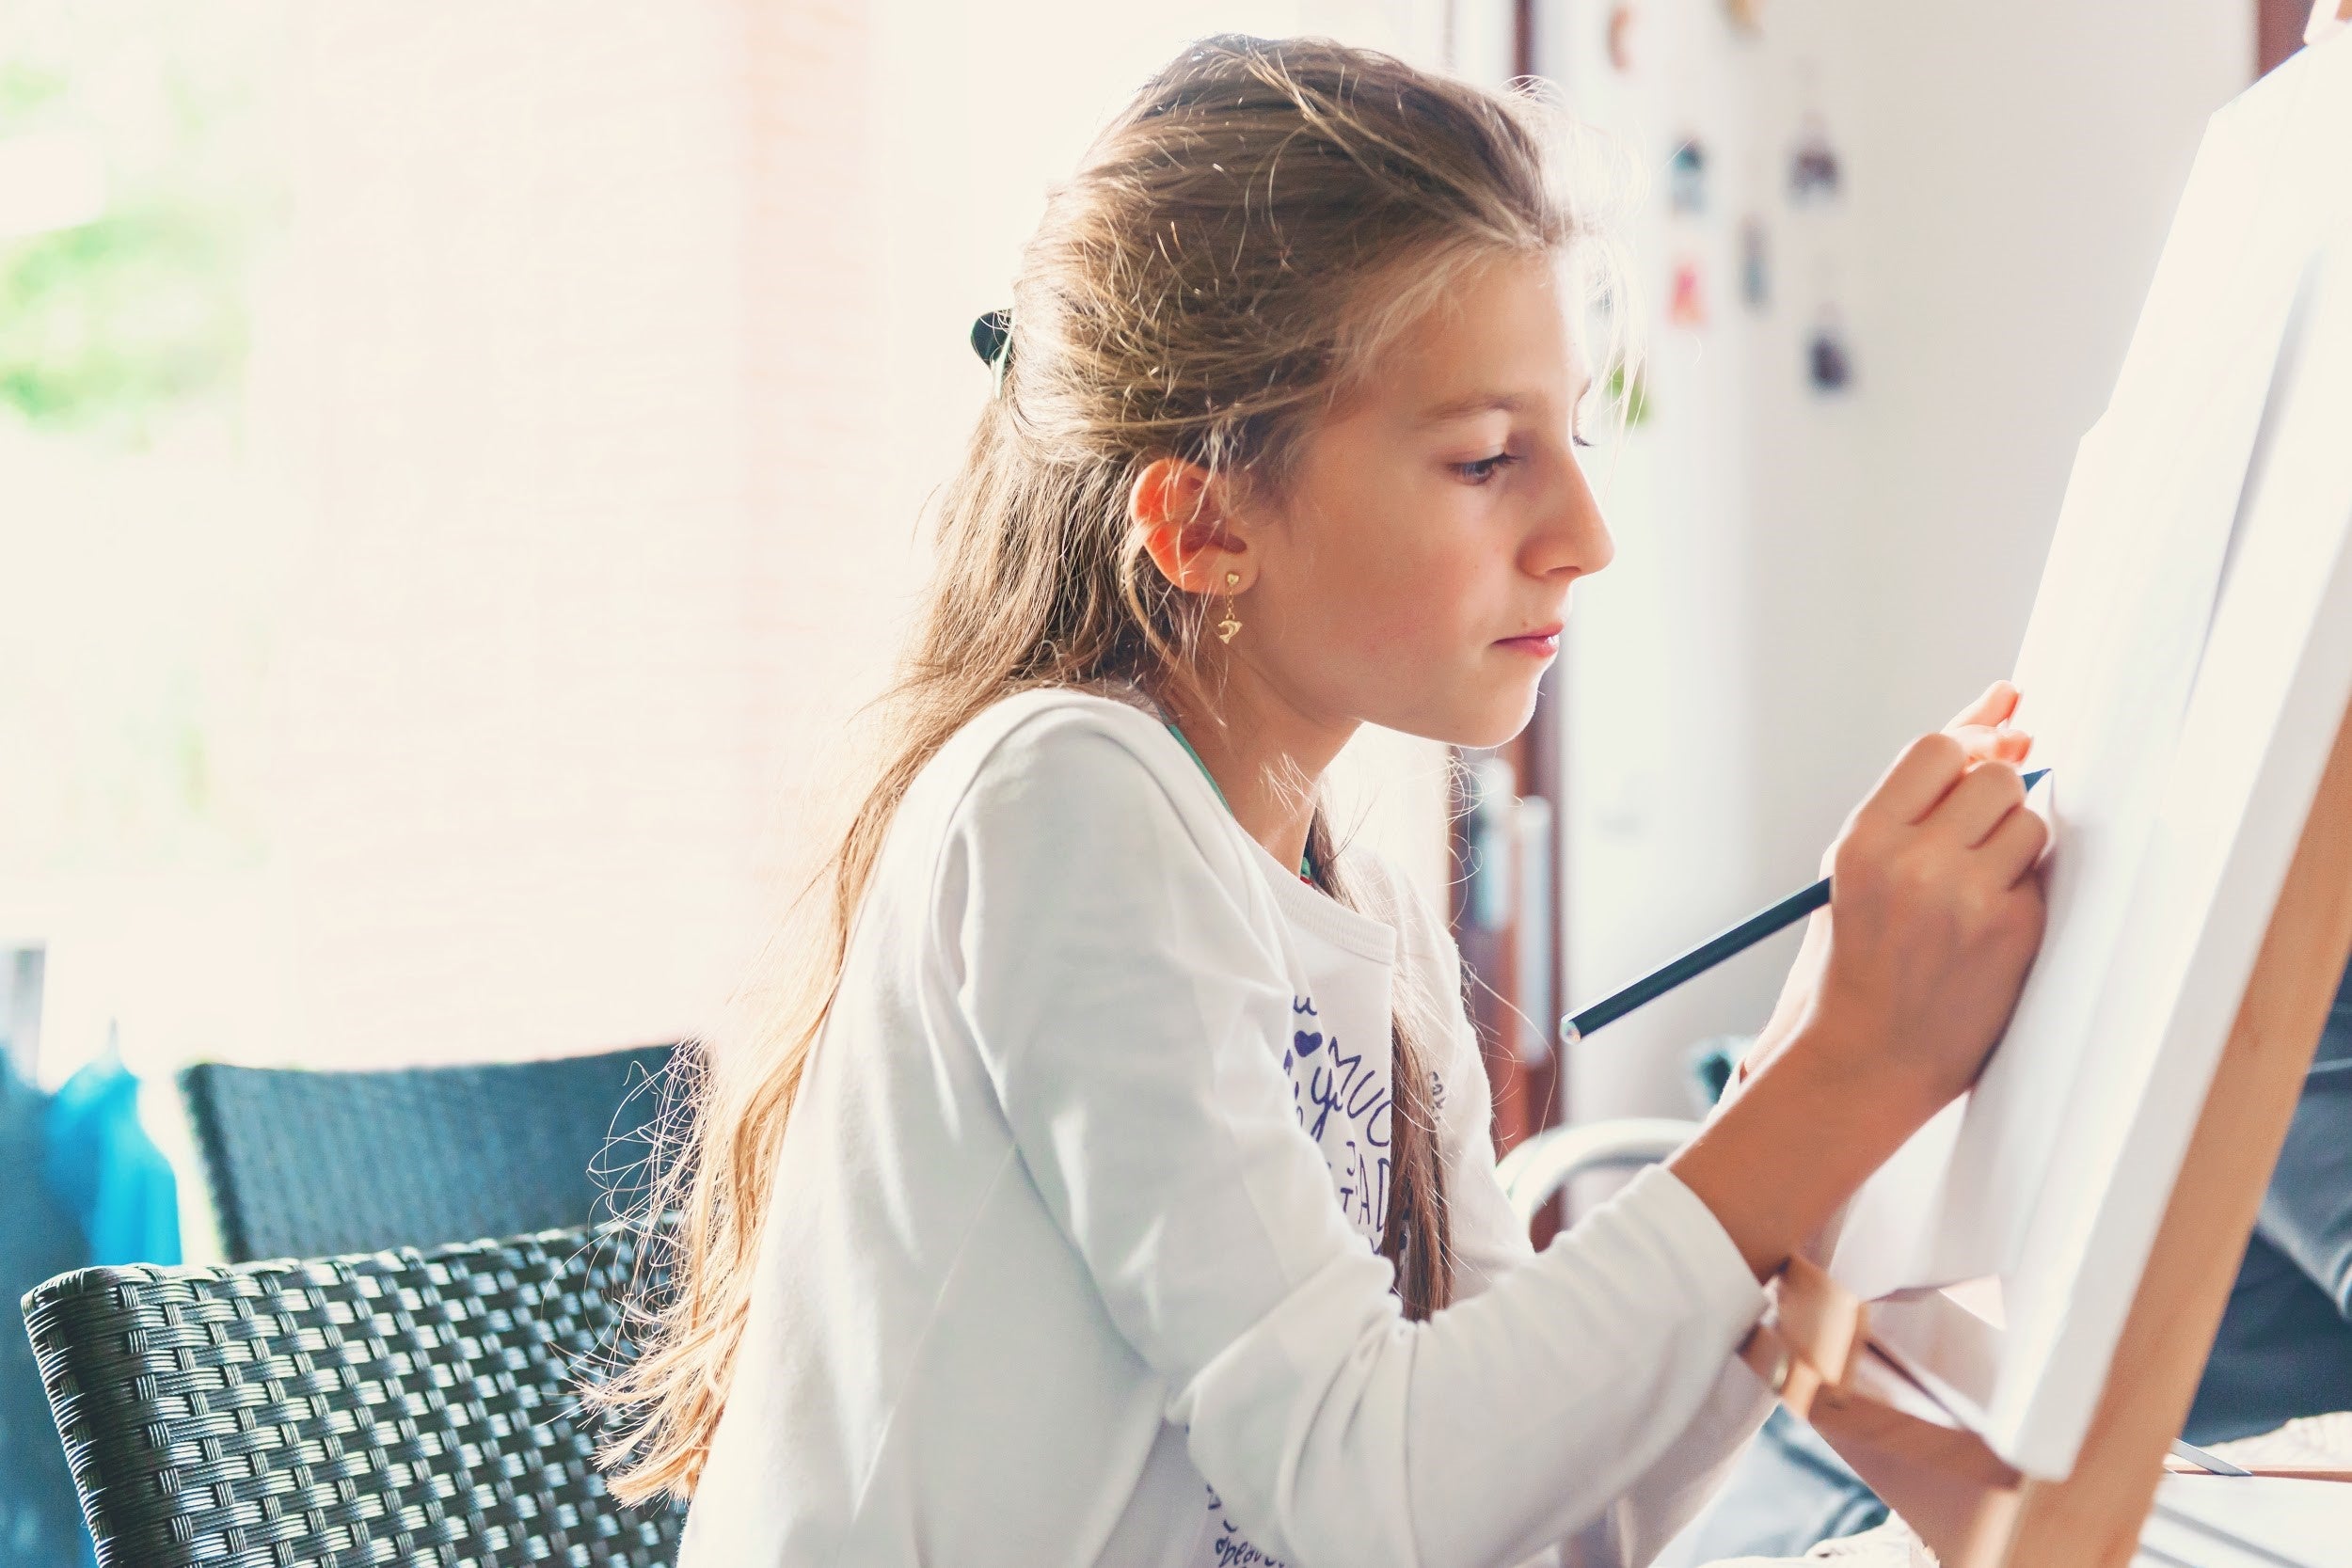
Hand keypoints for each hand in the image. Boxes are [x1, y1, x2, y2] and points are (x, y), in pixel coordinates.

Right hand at [1798, 730, 2050, 1118]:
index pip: (1938, 750)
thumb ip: (1915, 795)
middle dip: (1993, 799)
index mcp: (1864, 841)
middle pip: (1996, 778)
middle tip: (1968, 841)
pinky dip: (2020, 894)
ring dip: (2012, 846)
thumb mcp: (1855, 867)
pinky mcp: (2012, 935)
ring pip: (2029, 824)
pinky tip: (1983, 930)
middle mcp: (1915, 863)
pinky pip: (2039, 880)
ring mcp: (1968, 901)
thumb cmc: (1855, 953)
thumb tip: (2006, 710)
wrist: (1862, 1057)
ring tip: (1971, 890)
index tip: (1973, 767)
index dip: (1965, 752)